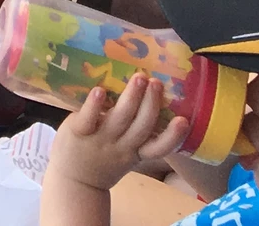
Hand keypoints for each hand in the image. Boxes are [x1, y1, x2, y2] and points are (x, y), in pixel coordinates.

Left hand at [46, 74, 189, 196]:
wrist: (74, 181)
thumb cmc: (104, 160)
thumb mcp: (126, 154)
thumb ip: (137, 133)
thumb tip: (153, 99)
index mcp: (135, 152)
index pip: (158, 148)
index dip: (172, 136)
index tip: (184, 120)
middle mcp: (121, 146)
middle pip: (141, 126)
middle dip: (151, 103)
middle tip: (157, 82)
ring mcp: (100, 139)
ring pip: (120, 118)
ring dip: (132, 97)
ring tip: (140, 78)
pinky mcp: (79, 132)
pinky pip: (89, 118)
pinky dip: (95, 104)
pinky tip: (100, 90)